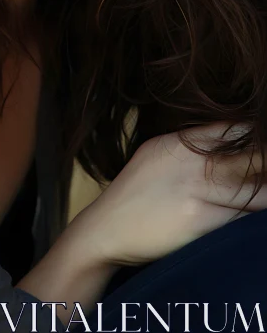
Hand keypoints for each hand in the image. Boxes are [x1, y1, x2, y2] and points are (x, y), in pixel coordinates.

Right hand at [71, 122, 266, 267]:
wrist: (107, 229)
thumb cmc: (133, 192)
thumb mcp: (155, 153)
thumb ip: (188, 144)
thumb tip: (225, 138)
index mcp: (180, 142)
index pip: (232, 129)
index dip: (256, 134)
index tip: (264, 142)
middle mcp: (191, 163)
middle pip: (250, 157)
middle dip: (266, 161)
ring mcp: (197, 192)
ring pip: (253, 190)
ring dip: (266, 191)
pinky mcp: (201, 221)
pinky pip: (241, 217)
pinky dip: (255, 214)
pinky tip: (259, 211)